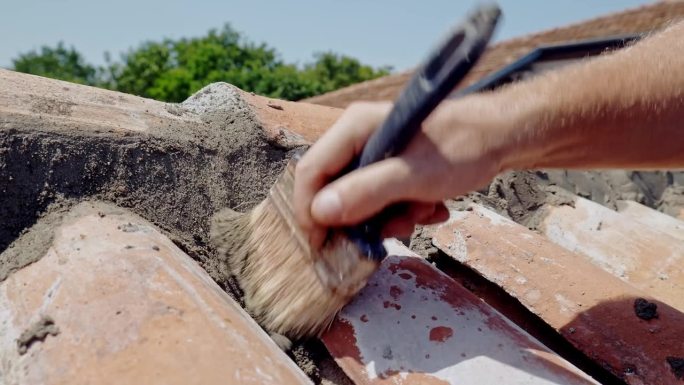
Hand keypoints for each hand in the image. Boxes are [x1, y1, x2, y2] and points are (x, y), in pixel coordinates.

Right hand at [294, 97, 510, 248]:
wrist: (502, 138)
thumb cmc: (461, 147)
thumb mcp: (413, 176)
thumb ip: (366, 192)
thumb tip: (320, 212)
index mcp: (355, 127)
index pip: (311, 171)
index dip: (309, 210)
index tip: (320, 246)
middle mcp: (359, 138)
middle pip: (334, 190)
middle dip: (363, 218)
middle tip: (393, 229)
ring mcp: (375, 153)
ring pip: (360, 201)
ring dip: (390, 218)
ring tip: (423, 210)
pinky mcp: (391, 168)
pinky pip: (382, 201)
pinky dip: (404, 212)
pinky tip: (432, 206)